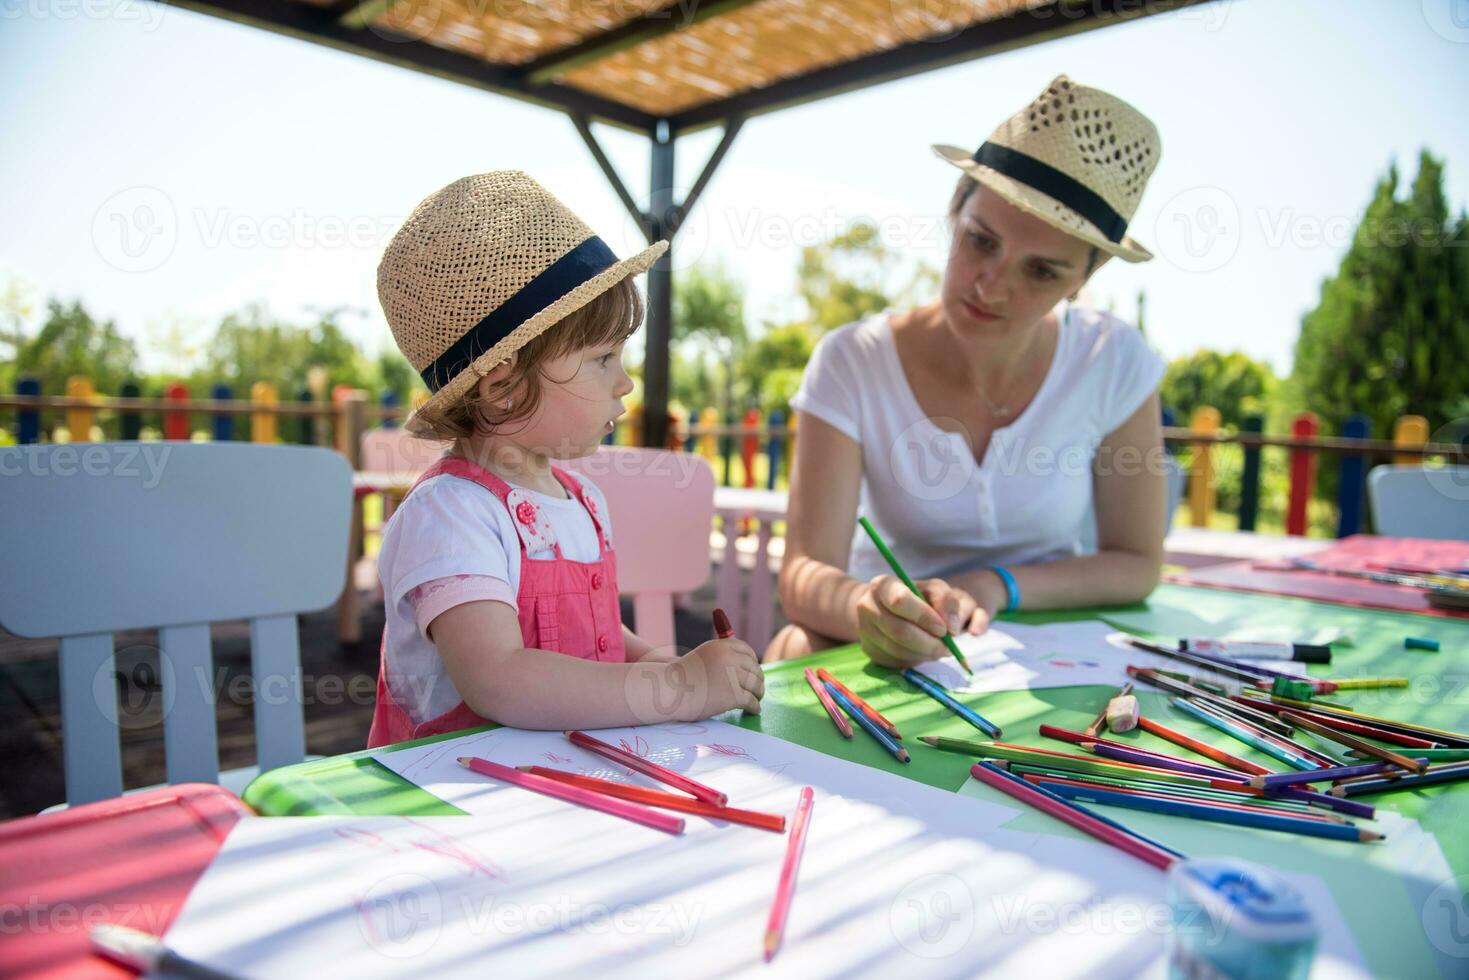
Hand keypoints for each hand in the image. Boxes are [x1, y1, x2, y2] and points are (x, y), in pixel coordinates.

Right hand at [682, 637, 763, 716]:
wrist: (669, 692)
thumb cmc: (682, 678)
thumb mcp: (703, 658)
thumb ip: (722, 658)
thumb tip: (748, 668)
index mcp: (721, 646)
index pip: (747, 650)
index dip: (753, 662)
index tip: (754, 671)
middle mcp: (729, 658)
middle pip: (754, 668)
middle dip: (758, 679)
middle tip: (758, 688)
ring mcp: (732, 677)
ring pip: (756, 685)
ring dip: (758, 693)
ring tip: (757, 699)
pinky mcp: (733, 696)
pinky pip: (751, 701)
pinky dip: (754, 707)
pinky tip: (753, 710)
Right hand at [855, 575, 985, 668]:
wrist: (887, 608)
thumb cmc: (916, 596)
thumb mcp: (933, 589)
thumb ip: (946, 601)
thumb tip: (951, 629)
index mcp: (882, 585)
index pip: (900, 601)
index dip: (925, 617)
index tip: (944, 629)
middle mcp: (867, 606)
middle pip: (900, 631)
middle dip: (929, 643)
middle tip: (947, 647)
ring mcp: (864, 631)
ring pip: (898, 650)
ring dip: (924, 653)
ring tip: (937, 648)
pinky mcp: (869, 650)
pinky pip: (895, 661)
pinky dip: (914, 659)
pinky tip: (922, 651)